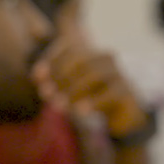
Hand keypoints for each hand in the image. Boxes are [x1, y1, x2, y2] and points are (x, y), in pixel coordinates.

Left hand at [32, 34, 146, 137]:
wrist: (120, 118)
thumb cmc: (90, 99)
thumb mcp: (69, 90)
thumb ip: (53, 81)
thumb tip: (36, 76)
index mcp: (90, 52)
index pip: (69, 46)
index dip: (51, 59)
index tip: (36, 77)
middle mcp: (105, 58)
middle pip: (80, 59)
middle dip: (59, 76)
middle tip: (46, 94)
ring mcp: (118, 73)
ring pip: (94, 74)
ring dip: (72, 90)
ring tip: (58, 106)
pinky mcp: (127, 91)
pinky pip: (110, 92)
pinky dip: (93, 101)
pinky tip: (80, 112)